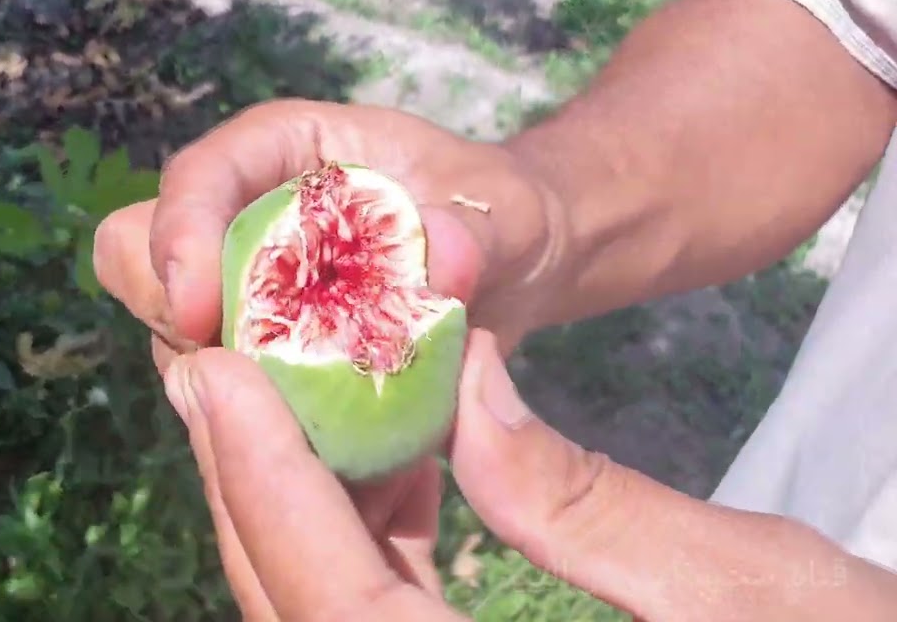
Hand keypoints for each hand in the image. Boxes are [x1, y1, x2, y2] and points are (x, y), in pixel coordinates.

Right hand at [92, 99, 557, 373]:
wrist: (513, 271)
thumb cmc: (500, 214)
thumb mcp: (504, 213)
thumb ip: (476, 233)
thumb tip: (442, 260)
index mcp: (284, 150)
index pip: (200, 176)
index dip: (181, 236)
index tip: (200, 312)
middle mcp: (241, 213)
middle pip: (140, 249)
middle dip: (168, 308)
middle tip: (235, 364)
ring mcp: (237, 284)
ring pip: (165, 327)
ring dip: (207, 372)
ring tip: (295, 410)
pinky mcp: (253, 345)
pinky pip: (212, 383)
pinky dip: (243, 415)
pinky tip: (314, 440)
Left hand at [166, 332, 896, 621]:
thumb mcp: (761, 597)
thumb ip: (591, 507)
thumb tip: (466, 389)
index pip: (342, 612)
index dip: (268, 491)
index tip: (215, 380)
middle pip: (307, 618)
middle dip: (249, 494)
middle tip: (209, 374)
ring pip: (330, 620)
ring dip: (289, 515)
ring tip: (256, 400)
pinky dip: (356, 547)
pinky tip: (364, 470)